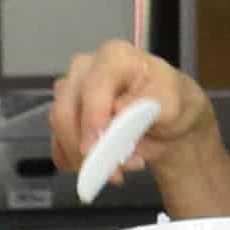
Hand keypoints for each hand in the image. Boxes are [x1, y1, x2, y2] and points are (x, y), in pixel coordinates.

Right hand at [47, 41, 224, 203]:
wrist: (164, 117)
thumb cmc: (169, 103)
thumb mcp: (171, 104)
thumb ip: (147, 105)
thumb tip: (118, 109)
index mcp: (114, 57)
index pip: (93, 87)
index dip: (92, 120)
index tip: (97, 148)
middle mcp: (85, 68)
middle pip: (65, 110)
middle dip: (86, 147)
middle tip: (115, 172)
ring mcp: (70, 91)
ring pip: (59, 128)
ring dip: (84, 158)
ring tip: (118, 172)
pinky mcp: (64, 115)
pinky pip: (58, 142)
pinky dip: (75, 162)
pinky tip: (100, 169)